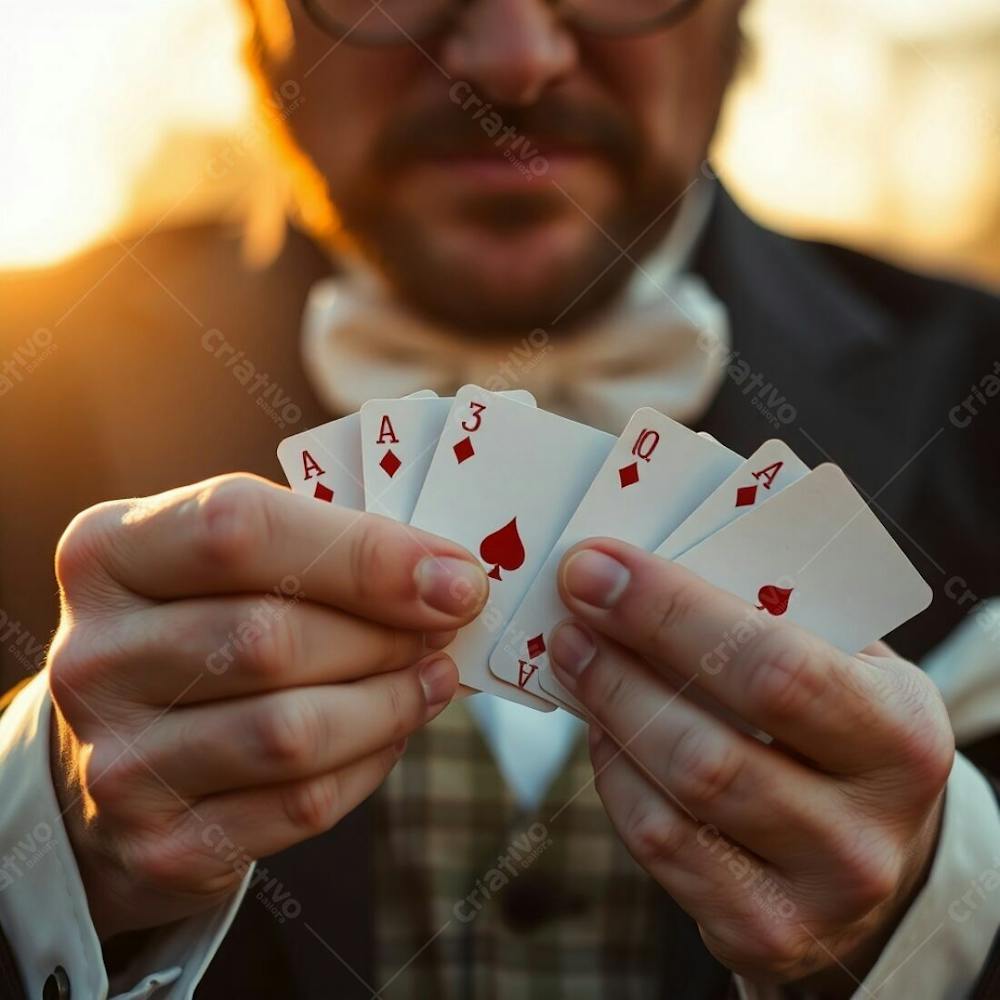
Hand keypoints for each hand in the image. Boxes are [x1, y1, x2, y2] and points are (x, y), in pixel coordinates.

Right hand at [47, 474, 487, 939]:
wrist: (120, 760)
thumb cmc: (201, 630)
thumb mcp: (231, 566)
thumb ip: (322, 553)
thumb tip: (448, 580)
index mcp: (108, 555)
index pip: (237, 531)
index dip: (364, 553)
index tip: (454, 576)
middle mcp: (93, 657)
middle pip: (271, 639)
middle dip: (386, 635)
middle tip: (444, 628)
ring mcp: (118, 760)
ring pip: (292, 732)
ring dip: (391, 702)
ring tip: (430, 678)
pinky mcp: (161, 844)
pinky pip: (300, 804)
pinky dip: (370, 763)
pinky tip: (391, 730)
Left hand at [548, 538, 953, 990]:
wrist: (879, 846)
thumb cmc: (844, 725)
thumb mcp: (841, 663)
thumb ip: (763, 620)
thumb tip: (635, 572)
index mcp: (901, 738)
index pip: (774, 671)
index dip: (670, 614)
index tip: (595, 565)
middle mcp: (864, 834)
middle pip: (709, 751)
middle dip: (619, 665)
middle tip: (569, 604)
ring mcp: (812, 899)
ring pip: (674, 801)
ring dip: (607, 712)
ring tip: (573, 653)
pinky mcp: (759, 934)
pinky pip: (659, 845)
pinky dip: (616, 774)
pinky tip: (604, 726)